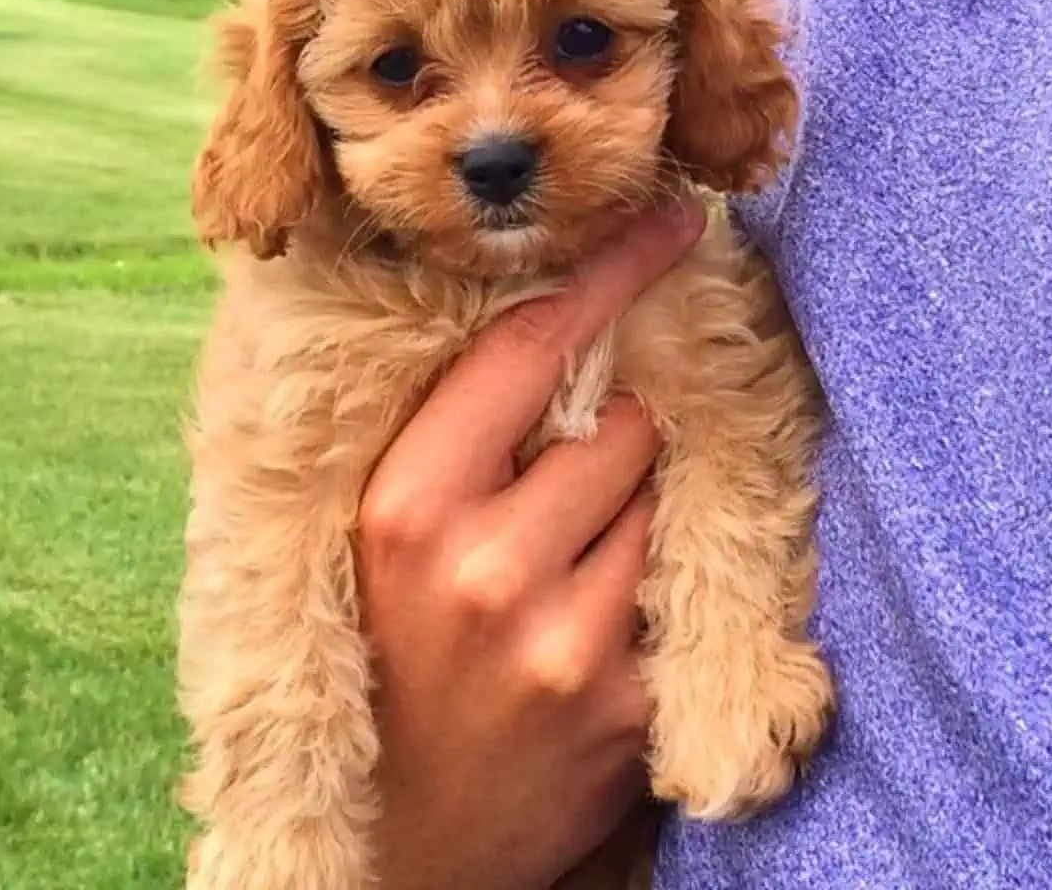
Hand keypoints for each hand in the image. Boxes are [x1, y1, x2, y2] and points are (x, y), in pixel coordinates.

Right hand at [357, 201, 705, 889]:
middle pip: (618, 419)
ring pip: (660, 489)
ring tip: (572, 556)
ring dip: (636, 498)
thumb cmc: (377, 660)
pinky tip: (605, 611)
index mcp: (404, 505)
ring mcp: (571, 638)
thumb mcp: (368, 538)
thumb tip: (541, 324)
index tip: (670, 223)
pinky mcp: (635, 701)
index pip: (531, 347)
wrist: (402, 842)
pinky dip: (660, 569)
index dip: (608, 272)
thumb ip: (440, 434)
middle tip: (561, 480)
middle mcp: (488, 565)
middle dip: (607, 429)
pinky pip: (683, 576)